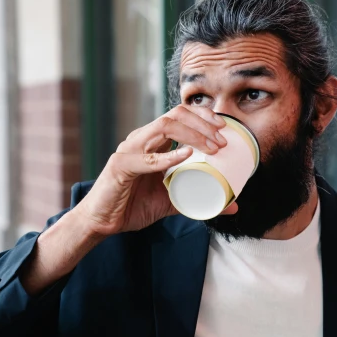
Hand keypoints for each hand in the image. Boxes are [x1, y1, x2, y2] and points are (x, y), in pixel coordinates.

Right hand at [74, 105, 237, 235]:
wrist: (104, 222)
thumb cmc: (133, 205)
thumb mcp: (173, 201)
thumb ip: (200, 199)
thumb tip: (232, 205)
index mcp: (153, 141)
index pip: (180, 114)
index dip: (203, 115)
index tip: (224, 126)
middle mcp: (142, 139)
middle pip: (176, 114)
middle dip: (203, 123)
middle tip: (222, 140)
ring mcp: (131, 149)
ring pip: (164, 126)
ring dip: (193, 134)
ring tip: (212, 148)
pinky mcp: (121, 166)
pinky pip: (147, 158)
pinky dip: (168, 156)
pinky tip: (185, 156)